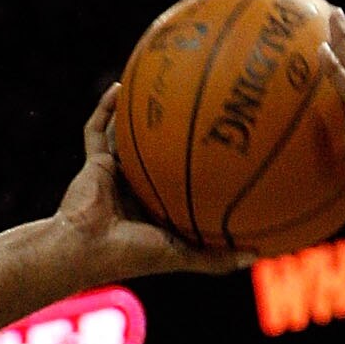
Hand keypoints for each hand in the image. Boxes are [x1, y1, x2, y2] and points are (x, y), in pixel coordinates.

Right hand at [54, 87, 252, 279]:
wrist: (85, 249)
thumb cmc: (131, 255)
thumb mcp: (181, 256)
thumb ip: (216, 259)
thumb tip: (259, 255)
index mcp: (155, 210)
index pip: (180, 184)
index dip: (197, 167)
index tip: (223, 146)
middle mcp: (136, 189)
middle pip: (157, 155)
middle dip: (172, 133)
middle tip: (198, 105)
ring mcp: (114, 174)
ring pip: (127, 137)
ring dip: (137, 113)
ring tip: (155, 84)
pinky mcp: (93, 164)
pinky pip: (96, 131)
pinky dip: (104, 109)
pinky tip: (119, 87)